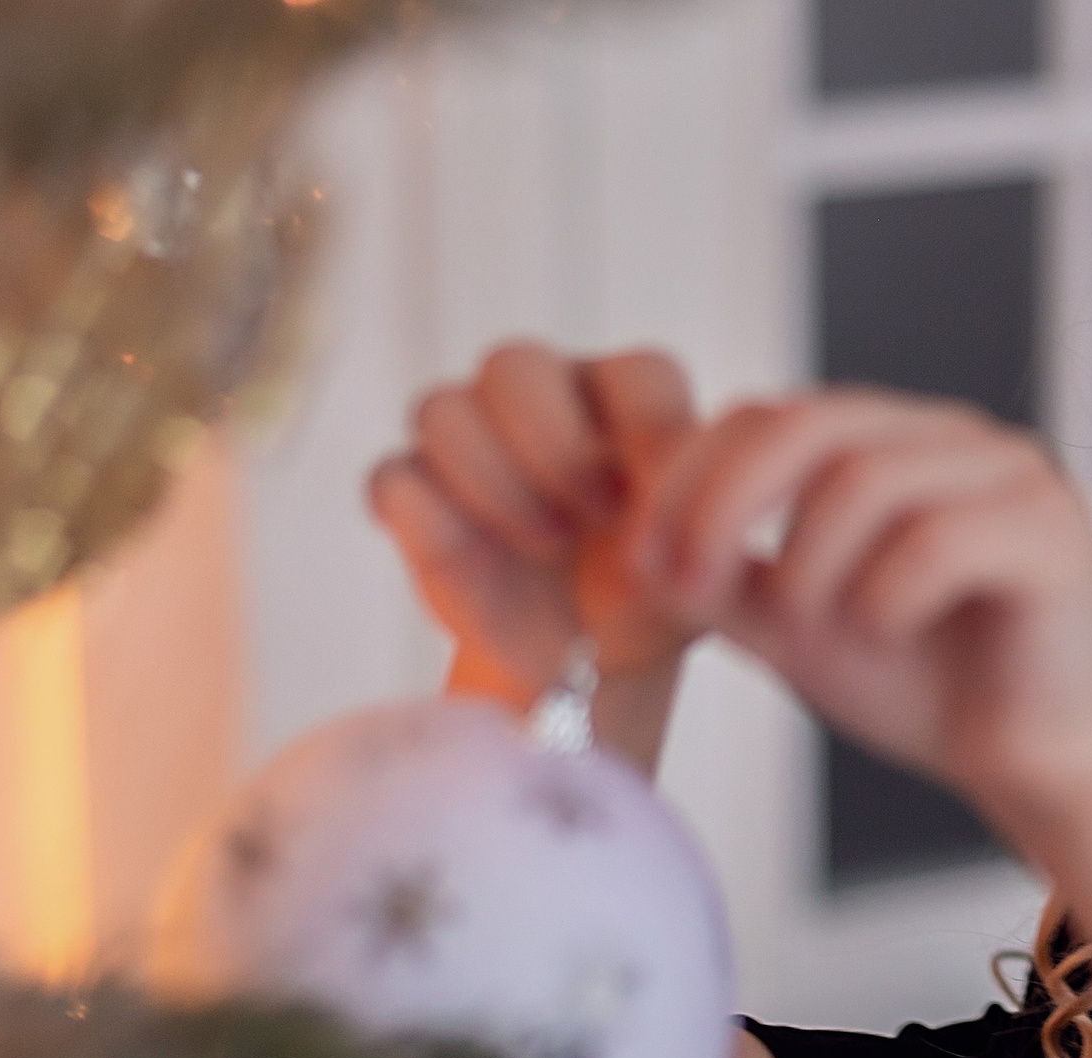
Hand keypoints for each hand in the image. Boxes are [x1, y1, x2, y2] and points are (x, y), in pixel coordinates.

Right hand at [368, 344, 698, 703]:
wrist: (591, 659)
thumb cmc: (650, 597)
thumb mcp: (694, 568)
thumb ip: (698, 526)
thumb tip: (665, 508)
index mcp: (629, 397)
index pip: (638, 373)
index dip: (650, 435)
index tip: (660, 509)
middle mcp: (546, 395)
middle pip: (513, 364)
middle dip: (555, 448)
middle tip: (590, 519)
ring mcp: (471, 436)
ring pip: (442, 409)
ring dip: (495, 485)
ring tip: (545, 546)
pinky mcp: (416, 491)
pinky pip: (393, 479)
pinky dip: (431, 523)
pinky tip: (478, 561)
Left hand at [640, 389, 1091, 825]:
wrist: (1039, 766)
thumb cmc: (928, 692)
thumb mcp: (797, 631)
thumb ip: (726, 586)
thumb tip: (638, 552)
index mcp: (888, 443)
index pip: (766, 415)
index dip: (690, 478)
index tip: (645, 561)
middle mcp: (950, 439)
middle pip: (808, 422)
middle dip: (727, 504)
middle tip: (695, 584)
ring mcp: (1010, 475)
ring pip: (868, 478)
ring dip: (810, 564)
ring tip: (812, 631)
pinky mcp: (1054, 533)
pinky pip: (940, 538)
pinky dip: (885, 593)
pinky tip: (885, 633)